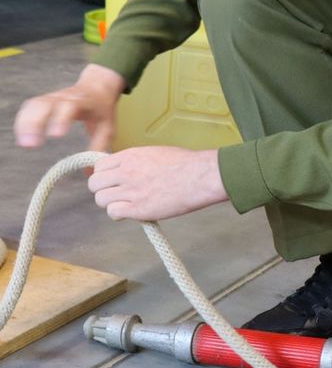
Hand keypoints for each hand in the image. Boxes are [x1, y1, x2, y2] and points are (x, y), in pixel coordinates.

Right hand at [15, 64, 125, 151]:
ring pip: (34, 105)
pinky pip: (30, 107)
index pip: (70, 106)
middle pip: (45, 104)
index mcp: (83, 101)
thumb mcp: (107, 127)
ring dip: (26, 123)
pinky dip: (23, 120)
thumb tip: (89, 172)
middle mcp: (65, 96)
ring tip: (24, 143)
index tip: (56, 135)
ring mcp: (53, 97)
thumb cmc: (102, 109)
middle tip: (30, 144)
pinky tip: (21, 135)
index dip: (61, 118)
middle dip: (35, 122)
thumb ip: (98, 147)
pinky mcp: (44, 100)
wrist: (98, 87)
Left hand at [88, 147, 226, 220]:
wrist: (200, 177)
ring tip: (126, 204)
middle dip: (103, 190)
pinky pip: (113, 212)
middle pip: (95, 184)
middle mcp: (126, 172)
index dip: (104, 175)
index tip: (112, 181)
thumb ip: (137, 161)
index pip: (99, 166)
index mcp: (131, 156)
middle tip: (117, 194)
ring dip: (111, 203)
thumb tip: (128, 169)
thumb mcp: (156, 153)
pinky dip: (119, 214)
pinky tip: (131, 212)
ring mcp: (131, 190)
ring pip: (101, 200)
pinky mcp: (137, 208)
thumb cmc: (186, 165)